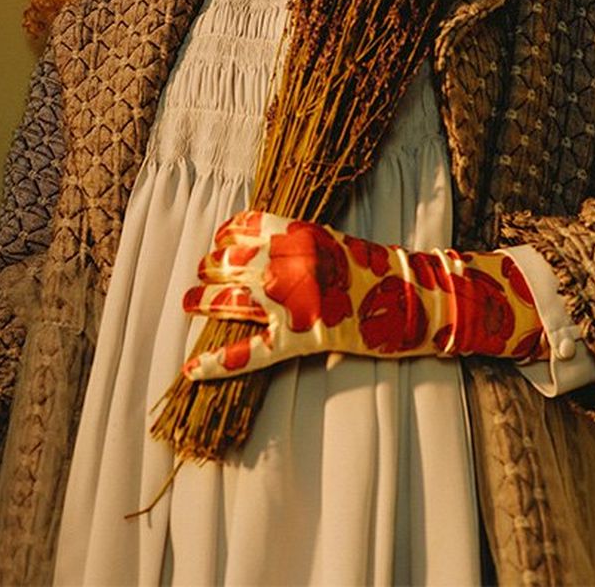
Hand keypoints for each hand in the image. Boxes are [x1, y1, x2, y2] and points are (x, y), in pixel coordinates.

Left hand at [182, 210, 545, 379]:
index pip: (244, 226)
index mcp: (295, 233)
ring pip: (229, 304)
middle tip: (200, 275)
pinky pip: (248, 354)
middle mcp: (286, 264)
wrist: (409, 294)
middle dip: (210, 269)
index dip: (225, 234)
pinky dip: (217, 363)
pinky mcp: (297, 338)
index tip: (218, 240)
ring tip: (185, 303)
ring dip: (202, 303)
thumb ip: (293, 240)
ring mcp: (289, 303)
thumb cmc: (373, 265)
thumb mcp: (330, 238)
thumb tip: (255, 243)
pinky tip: (192, 368)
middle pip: (230, 264)